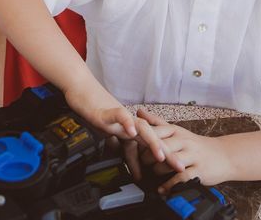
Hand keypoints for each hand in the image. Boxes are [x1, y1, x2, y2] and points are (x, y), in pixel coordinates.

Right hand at [63, 86, 183, 178]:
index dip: (161, 160)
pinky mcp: (105, 111)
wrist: (80, 87)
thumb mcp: (106, 132)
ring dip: (153, 141)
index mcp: (129, 128)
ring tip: (161, 155)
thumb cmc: (93, 108)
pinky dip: (126, 123)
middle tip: (180, 168)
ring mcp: (119, 116)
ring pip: (140, 127)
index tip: (174, 174)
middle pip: (152, 137)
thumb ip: (118, 145)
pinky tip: (131, 132)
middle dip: (167, 153)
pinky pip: (119, 115)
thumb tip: (126, 163)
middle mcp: (128, 122)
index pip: (148, 146)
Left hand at [136, 109, 230, 191]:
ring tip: (151, 173)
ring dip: (157, 169)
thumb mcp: (177, 130)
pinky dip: (170, 184)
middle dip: (147, 155)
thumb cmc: (195, 144)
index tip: (131, 144)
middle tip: (139, 162)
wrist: (224, 155)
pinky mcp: (199, 170)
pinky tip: (162, 188)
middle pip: (161, 146)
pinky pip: (182, 177)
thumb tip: (138, 112)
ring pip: (170, 161)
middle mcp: (184, 141)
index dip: (141, 138)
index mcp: (176, 130)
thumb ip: (156, 122)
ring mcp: (193, 155)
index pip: (155, 131)